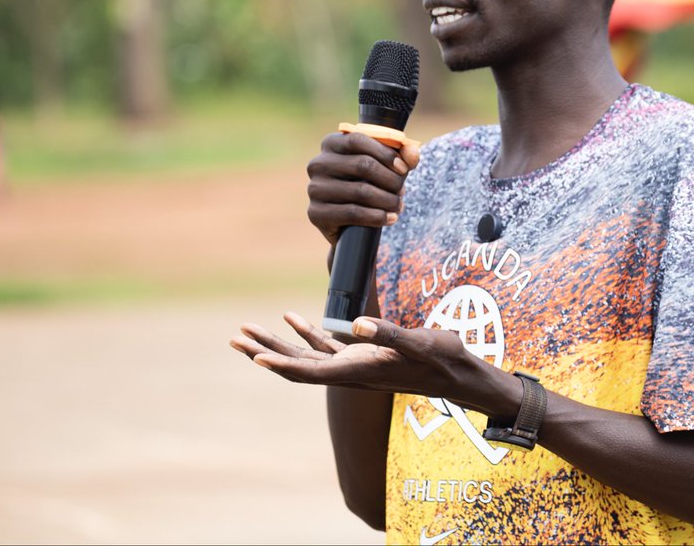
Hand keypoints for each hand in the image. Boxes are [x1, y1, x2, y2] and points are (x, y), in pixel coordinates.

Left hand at [229, 312, 517, 417]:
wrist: (458, 375)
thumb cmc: (441, 359)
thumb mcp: (417, 343)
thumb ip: (386, 334)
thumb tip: (355, 324)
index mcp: (356, 371)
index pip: (308, 370)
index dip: (281, 363)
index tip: (254, 355)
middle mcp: (347, 372)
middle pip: (296, 365)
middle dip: (264, 351)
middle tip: (234, 338)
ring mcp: (352, 365)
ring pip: (305, 355)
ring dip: (276, 343)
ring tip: (247, 331)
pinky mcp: (361, 356)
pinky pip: (325, 346)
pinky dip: (306, 332)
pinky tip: (294, 318)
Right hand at [306, 132, 420, 259]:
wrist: (348, 222)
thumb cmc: (367, 184)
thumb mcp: (385, 167)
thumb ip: (402, 155)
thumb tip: (413, 152)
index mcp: (331, 144)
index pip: (358, 140)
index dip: (385, 153)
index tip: (403, 168)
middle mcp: (318, 164)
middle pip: (363, 165)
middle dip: (390, 179)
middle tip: (402, 190)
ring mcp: (314, 189)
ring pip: (360, 191)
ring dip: (387, 200)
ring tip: (398, 205)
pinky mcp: (316, 213)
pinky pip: (352, 213)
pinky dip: (377, 216)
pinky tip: (389, 218)